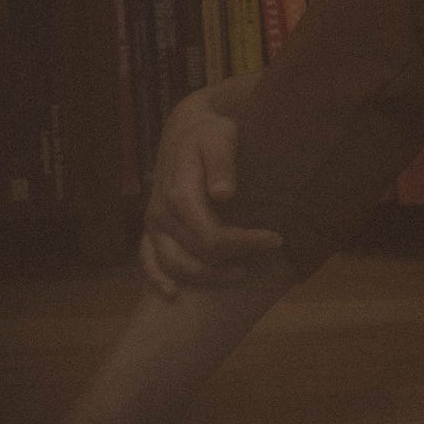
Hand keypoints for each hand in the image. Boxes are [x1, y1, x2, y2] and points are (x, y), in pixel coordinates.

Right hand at [139, 82, 285, 298]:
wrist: (187, 129)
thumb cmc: (210, 133)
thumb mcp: (220, 138)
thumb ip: (222, 163)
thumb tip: (224, 194)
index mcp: (180, 194)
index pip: (213, 236)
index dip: (246, 243)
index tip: (276, 238)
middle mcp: (163, 213)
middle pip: (199, 254)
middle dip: (236, 257)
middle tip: (268, 251)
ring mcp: (154, 223)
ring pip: (175, 264)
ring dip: (207, 276)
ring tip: (240, 274)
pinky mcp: (151, 228)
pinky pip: (147, 260)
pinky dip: (157, 279)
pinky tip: (174, 295)